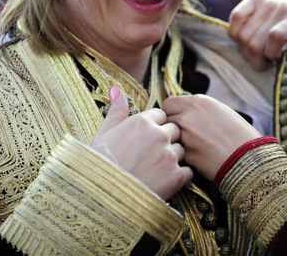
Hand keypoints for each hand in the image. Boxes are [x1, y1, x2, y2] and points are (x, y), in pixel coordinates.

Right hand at [90, 85, 191, 199]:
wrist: (101, 198)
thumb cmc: (98, 165)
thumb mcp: (103, 133)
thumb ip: (116, 110)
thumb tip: (116, 87)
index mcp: (141, 121)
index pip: (160, 116)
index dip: (154, 127)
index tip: (144, 140)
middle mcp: (158, 134)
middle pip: (174, 131)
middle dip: (166, 141)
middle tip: (150, 157)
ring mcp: (169, 155)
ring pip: (182, 150)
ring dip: (173, 159)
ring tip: (154, 171)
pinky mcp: (176, 176)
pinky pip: (187, 171)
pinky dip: (179, 177)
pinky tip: (163, 182)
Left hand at [163, 94, 261, 180]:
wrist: (249, 158)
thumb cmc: (241, 134)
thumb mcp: (221, 111)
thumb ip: (199, 109)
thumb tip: (185, 111)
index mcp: (198, 102)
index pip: (169, 103)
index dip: (173, 112)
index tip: (179, 118)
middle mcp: (188, 116)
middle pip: (165, 119)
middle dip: (171, 125)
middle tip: (184, 133)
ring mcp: (184, 136)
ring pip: (168, 136)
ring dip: (175, 140)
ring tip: (192, 145)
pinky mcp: (186, 155)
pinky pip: (176, 151)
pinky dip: (182, 154)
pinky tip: (196, 156)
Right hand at [228, 0, 286, 87]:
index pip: (275, 36)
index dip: (270, 54)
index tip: (276, 58)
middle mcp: (280, 7)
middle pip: (255, 43)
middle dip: (257, 60)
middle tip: (265, 61)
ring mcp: (265, 0)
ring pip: (242, 35)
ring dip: (246, 50)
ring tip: (257, 51)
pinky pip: (235, 18)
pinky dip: (236, 33)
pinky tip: (246, 39)